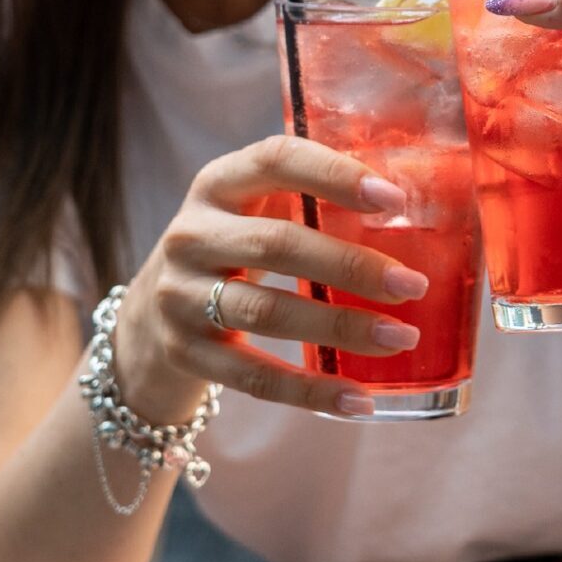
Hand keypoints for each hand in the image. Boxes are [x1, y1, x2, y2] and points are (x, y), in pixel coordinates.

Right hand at [113, 136, 429, 420]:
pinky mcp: (185, 353)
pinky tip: (360, 401)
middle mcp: (193, 234)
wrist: (149, 317)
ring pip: (268, 312)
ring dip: (342, 327)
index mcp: (219, 183)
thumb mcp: (257, 207)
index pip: (277, 160)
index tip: (393, 199)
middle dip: (351, 265)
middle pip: (277, 244)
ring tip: (401, 337)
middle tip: (413, 285)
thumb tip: (412, 207)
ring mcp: (180, 296)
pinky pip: (254, 376)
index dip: (335, 175)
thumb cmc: (234, 247)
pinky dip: (311, 392)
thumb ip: (316, 197)